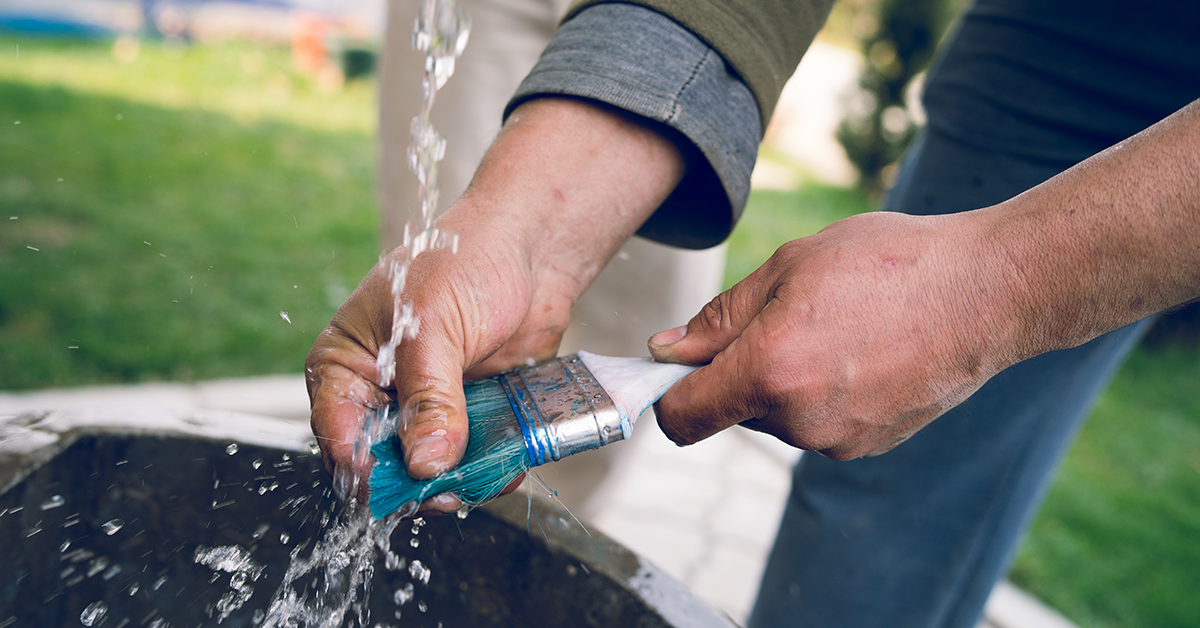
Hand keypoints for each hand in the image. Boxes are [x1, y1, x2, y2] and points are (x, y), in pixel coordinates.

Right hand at [305, 224, 562, 509]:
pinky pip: (476, 459)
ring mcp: (429, 408)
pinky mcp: (473, 417)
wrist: (533, 247)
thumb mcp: (436, 325)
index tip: (395, 484)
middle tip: (445, 490)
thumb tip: (425, 462)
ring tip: (481, 477)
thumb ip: (430, 396)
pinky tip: (508, 465)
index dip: (361, 465)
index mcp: (348, 364)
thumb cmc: (466, 260)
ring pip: (432, 471)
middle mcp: (383, 393)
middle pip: (383, 463)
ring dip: (457, 481)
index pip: (337, 430)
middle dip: (413, 483)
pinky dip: (491, 469)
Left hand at [650, 100, 1199, 459]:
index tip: (674, 369)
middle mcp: (799, 420)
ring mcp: (838, 441)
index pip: (682, 418)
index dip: (666, 395)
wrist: (990, 290)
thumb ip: (720, 318)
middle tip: (789, 313)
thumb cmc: (890, 262)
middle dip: (740, 370)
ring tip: (838, 327)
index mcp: (769, 371)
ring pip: (777, 415)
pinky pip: (817, 424)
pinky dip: (822, 394)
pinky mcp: (870, 447)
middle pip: (732, 409)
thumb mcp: (790, 266)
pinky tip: (863, 352)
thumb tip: (665, 351)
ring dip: (784, 380)